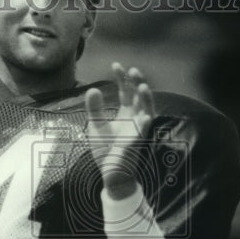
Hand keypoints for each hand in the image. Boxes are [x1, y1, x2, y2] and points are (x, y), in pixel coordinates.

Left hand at [85, 63, 154, 196]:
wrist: (110, 173)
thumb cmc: (106, 151)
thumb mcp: (96, 126)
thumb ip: (95, 109)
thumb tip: (93, 88)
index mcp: (126, 113)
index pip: (126, 91)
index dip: (122, 78)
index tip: (116, 64)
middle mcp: (135, 119)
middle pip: (139, 96)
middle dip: (137, 83)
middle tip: (132, 70)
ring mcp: (138, 130)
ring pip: (147, 111)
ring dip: (146, 99)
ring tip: (142, 86)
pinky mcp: (137, 143)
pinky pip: (143, 133)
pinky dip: (144, 124)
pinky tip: (144, 116)